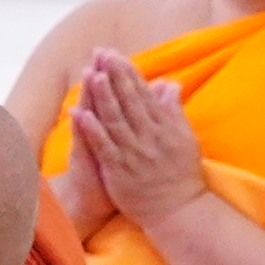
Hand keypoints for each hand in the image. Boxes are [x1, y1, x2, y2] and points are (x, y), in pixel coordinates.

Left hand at [68, 54, 205, 223]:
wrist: (179, 210)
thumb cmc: (181, 175)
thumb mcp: (185, 139)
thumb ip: (174, 111)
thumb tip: (170, 84)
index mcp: (165, 127)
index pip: (144, 95)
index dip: (129, 74)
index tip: (117, 55)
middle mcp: (150, 136)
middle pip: (130, 102)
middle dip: (115, 77)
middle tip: (103, 54)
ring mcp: (134, 153)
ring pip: (116, 120)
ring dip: (103, 97)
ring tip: (92, 75)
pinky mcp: (119, 170)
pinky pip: (104, 146)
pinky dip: (92, 129)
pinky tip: (80, 113)